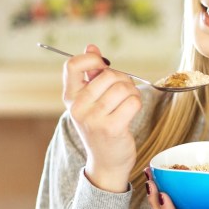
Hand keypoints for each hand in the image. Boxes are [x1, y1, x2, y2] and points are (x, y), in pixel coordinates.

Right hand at [63, 44, 141, 192]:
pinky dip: (137, 103)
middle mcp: (78, 107)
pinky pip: (133, 102)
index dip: (93, 60)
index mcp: (70, 97)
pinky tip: (132, 112)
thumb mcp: (90, 101)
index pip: (73, 65)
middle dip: (123, 79)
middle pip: (108, 74)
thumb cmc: (101, 127)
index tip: (104, 67)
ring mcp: (93, 119)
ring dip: (132, 92)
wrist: (106, 162)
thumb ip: (90, 74)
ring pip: (123, 87)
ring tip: (129, 102)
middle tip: (124, 92)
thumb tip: (91, 46)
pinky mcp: (111, 128)